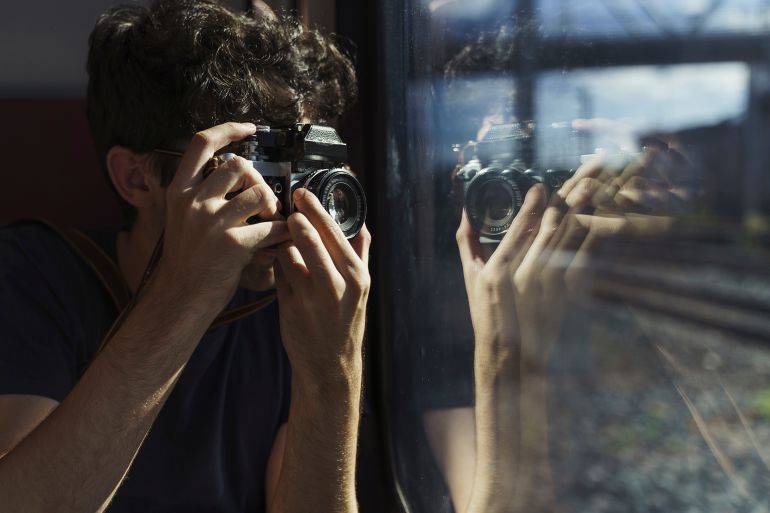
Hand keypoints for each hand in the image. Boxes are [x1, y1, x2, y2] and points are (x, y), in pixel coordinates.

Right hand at [155, 122, 289, 309]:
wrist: (179, 297)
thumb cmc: (186, 259)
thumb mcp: (181, 218)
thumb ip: (202, 193)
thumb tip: (235, 170)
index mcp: (179, 191)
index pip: (202, 142)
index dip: (228, 129)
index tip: (249, 128)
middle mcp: (193, 201)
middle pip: (239, 166)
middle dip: (258, 181)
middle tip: (262, 203)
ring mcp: (211, 221)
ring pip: (259, 194)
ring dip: (272, 208)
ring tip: (270, 224)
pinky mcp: (232, 243)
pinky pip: (272, 227)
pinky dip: (284, 233)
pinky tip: (281, 241)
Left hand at [274, 188, 370, 385]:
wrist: (329, 364)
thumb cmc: (345, 321)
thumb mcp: (362, 289)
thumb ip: (360, 254)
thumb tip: (360, 223)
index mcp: (357, 275)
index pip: (333, 231)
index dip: (315, 208)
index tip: (303, 193)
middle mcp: (336, 285)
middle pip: (309, 237)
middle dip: (295, 217)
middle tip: (287, 206)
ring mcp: (311, 297)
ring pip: (289, 252)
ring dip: (282, 240)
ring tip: (280, 233)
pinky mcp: (290, 306)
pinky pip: (278, 273)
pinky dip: (276, 261)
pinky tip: (275, 258)